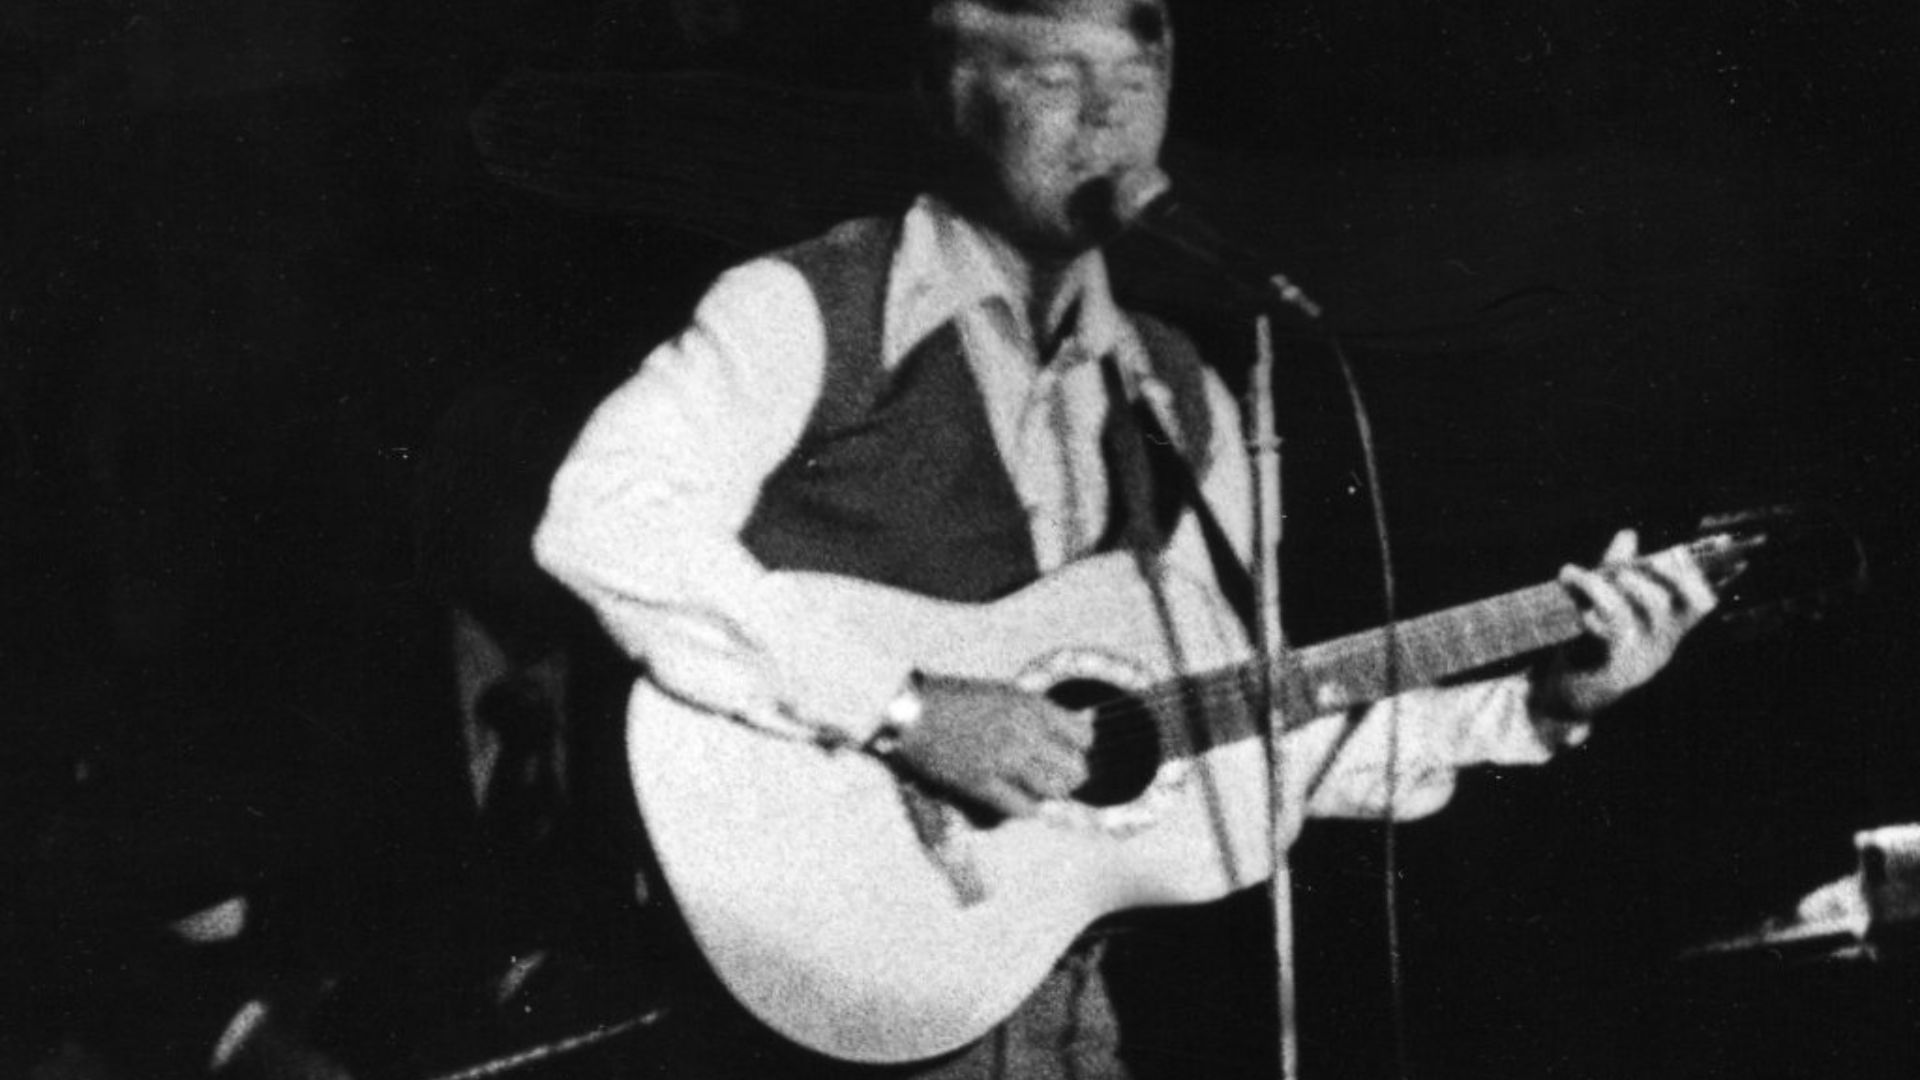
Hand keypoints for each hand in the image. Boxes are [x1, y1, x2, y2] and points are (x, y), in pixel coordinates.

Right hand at [886, 673, 1093, 819]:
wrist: (908, 710)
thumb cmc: (949, 698)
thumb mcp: (999, 693)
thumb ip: (1031, 713)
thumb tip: (1062, 732)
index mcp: (1030, 704)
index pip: (1083, 735)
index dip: (1077, 746)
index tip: (1066, 749)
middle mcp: (1024, 732)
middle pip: (1075, 768)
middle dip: (1069, 775)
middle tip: (1056, 777)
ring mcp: (1004, 759)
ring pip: (1054, 790)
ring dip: (1048, 793)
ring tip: (1036, 790)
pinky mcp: (983, 784)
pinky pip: (1023, 808)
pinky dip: (1025, 808)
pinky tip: (1016, 801)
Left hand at [1531, 528, 1718, 718]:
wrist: (1566, 696)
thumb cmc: (1590, 646)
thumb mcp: (1604, 605)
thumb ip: (1617, 569)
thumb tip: (1629, 534)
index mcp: (1668, 628)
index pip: (1701, 601)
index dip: (1696, 574)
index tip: (1678, 550)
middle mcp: (1662, 644)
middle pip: (1667, 602)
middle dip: (1641, 576)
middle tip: (1617, 569)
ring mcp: (1641, 659)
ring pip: (1632, 612)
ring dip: (1600, 586)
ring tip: (1574, 574)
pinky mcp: (1614, 669)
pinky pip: (1607, 630)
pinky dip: (1588, 604)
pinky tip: (1570, 592)